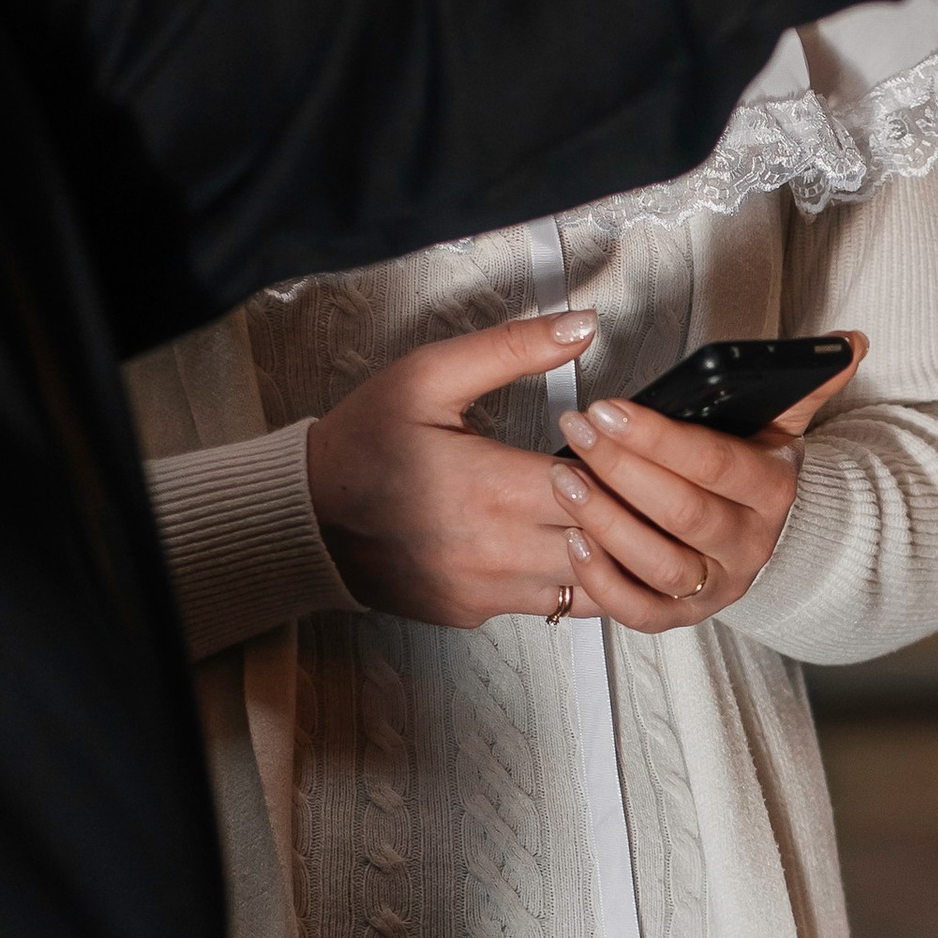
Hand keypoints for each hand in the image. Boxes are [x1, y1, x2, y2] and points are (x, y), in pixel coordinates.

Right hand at [303, 308, 603, 625]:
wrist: (304, 518)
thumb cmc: (364, 443)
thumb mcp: (429, 375)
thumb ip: (512, 348)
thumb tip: (582, 325)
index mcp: (491, 486)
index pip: (600, 487)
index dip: (624, 464)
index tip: (618, 440)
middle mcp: (496, 549)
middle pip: (607, 543)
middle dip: (630, 510)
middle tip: (633, 478)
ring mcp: (488, 590)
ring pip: (592, 587)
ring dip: (612, 551)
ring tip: (612, 513)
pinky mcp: (477, 612)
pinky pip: (552, 606)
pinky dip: (577, 578)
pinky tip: (571, 542)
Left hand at [550, 339, 864, 632]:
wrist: (768, 538)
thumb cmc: (756, 471)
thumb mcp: (783, 424)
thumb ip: (806, 382)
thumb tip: (850, 343)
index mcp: (772, 490)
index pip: (713, 462)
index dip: (656, 437)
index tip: (608, 409)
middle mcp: (748, 544)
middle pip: (681, 511)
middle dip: (621, 468)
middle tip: (577, 430)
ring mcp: (716, 585)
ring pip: (658, 563)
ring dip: (604, 521)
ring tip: (564, 479)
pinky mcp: (683, 616)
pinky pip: (640, 610)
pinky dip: (602, 581)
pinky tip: (573, 540)